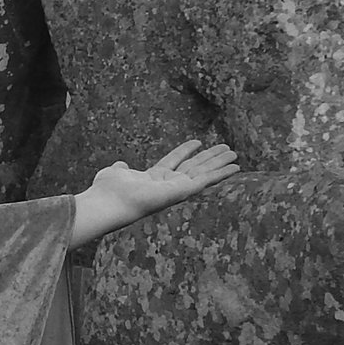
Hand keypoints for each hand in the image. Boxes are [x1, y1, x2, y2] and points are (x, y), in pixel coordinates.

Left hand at [68, 139, 242, 247]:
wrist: (110, 202)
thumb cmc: (108, 190)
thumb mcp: (116, 173)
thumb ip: (121, 169)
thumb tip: (120, 165)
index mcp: (153, 178)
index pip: (174, 161)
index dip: (185, 151)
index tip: (197, 141)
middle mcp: (168, 184)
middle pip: (194, 167)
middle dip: (210, 157)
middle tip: (226, 148)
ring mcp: (177, 188)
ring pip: (204, 172)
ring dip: (220, 163)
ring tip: (235, 153)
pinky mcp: (184, 191)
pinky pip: (207, 180)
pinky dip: (222, 173)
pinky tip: (235, 167)